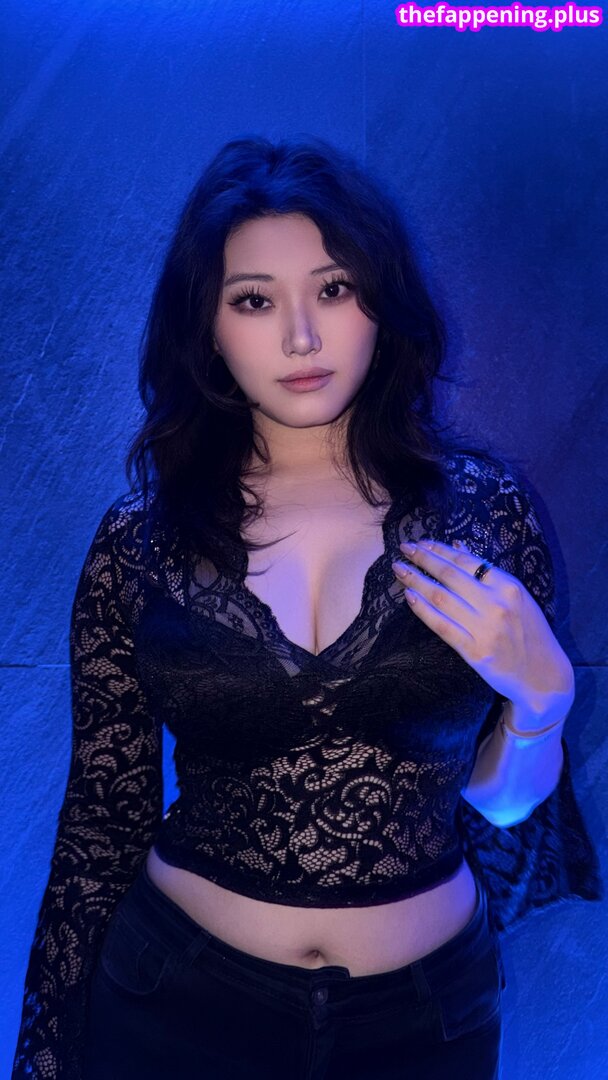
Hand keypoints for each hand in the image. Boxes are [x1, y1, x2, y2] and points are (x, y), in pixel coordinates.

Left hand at [392, 539, 574, 722]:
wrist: (542, 675)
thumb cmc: (528, 632)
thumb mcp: (516, 596)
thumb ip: (487, 572)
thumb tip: (457, 546)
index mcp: (508, 586)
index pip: (467, 561)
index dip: (440, 550)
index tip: (421, 543)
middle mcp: (496, 604)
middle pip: (450, 575)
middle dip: (423, 558)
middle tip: (403, 548)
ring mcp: (485, 628)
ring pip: (441, 598)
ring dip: (416, 580)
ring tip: (399, 569)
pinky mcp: (474, 651)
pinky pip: (441, 625)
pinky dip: (422, 609)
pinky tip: (408, 596)